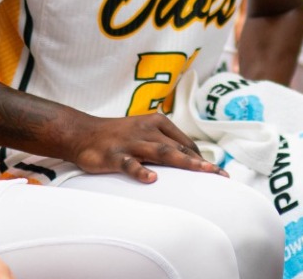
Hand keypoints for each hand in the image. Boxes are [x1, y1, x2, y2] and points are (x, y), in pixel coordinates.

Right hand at [69, 112, 224, 182]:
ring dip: (184, 162)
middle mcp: (147, 130)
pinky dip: (141, 171)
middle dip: (201, 163)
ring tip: (202, 170)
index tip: (217, 173)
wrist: (82, 133)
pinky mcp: (114, 155)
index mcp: (157, 123)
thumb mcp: (144, 133)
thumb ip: (165, 143)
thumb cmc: (119, 136)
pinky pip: (129, 164)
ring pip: (161, 153)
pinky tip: (151, 179)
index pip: (185, 143)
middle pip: (179, 148)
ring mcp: (131, 143)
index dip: (202, 158)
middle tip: (220, 175)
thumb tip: (193, 158)